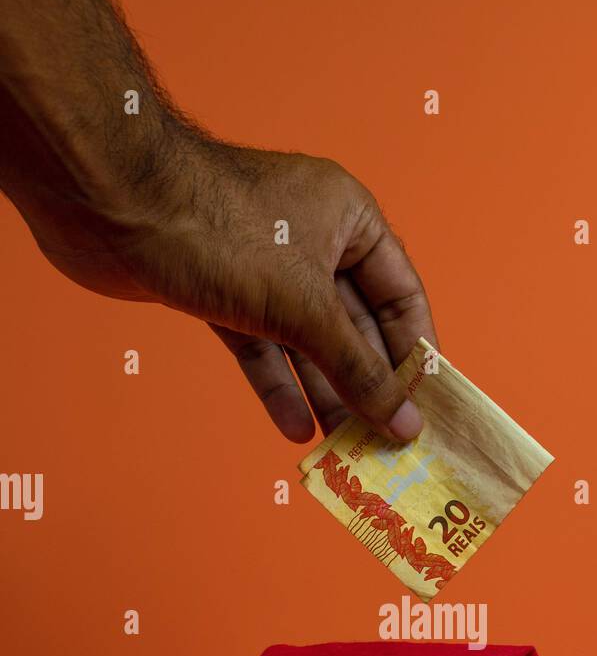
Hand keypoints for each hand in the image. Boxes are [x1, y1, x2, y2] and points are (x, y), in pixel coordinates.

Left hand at [28, 141, 435, 442]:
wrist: (112, 203)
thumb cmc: (222, 233)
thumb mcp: (306, 309)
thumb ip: (358, 369)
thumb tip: (405, 423)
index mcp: (349, 220)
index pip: (401, 295)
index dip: (415, 353)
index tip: (425, 407)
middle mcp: (313, 239)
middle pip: (354, 326)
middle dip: (366, 386)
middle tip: (384, 445)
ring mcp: (265, 267)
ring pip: (306, 342)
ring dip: (324, 395)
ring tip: (344, 451)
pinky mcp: (223, 292)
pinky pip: (262, 346)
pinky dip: (276, 385)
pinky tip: (294, 429)